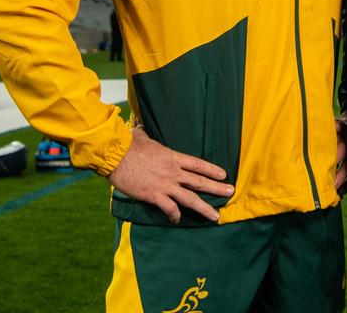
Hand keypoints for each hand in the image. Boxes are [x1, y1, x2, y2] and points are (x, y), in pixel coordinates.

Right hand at [107, 128, 232, 223]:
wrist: (116, 155)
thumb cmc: (128, 144)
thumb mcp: (142, 135)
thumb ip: (146, 133)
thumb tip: (139, 125)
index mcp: (173, 157)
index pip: (199, 164)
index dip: (213, 169)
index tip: (224, 174)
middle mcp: (174, 172)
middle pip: (200, 182)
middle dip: (217, 188)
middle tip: (231, 192)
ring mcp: (165, 184)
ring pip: (190, 199)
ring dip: (204, 208)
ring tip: (215, 216)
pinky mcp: (153, 195)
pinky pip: (169, 208)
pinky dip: (175, 215)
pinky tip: (177, 220)